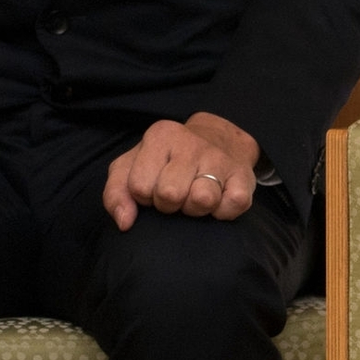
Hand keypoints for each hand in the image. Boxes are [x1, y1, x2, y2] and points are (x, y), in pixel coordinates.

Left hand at [104, 112, 259, 229]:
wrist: (219, 139)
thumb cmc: (167, 161)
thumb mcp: (132, 167)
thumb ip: (116, 193)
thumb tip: (125, 222)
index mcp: (160, 136)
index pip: (139, 187)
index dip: (144, 196)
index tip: (153, 188)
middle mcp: (191, 143)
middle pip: (170, 195)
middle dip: (169, 205)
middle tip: (175, 195)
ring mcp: (219, 158)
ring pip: (202, 200)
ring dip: (195, 209)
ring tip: (194, 196)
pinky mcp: (244, 176)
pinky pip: (232, 206)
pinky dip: (222, 212)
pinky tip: (217, 201)